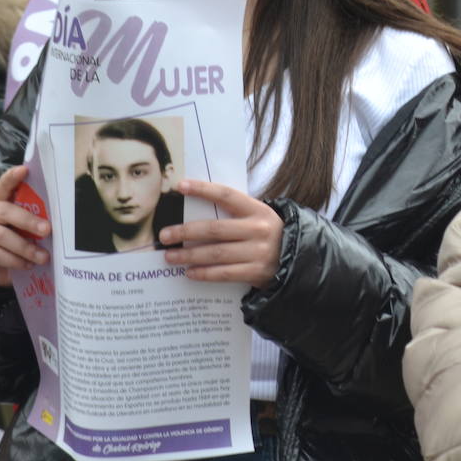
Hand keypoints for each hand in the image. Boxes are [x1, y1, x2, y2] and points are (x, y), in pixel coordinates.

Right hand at [0, 165, 49, 286]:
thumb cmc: (16, 238)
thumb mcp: (24, 226)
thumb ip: (33, 217)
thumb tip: (58, 218)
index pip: (3, 185)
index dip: (11, 177)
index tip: (24, 169)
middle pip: (4, 212)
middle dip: (28, 221)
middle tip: (47, 230)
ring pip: (1, 236)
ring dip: (25, 247)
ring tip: (43, 257)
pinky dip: (14, 260)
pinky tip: (27, 264)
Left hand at [161, 181, 282, 287]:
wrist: (296, 259)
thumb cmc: (267, 235)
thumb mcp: (257, 217)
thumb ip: (233, 214)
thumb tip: (193, 213)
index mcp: (257, 210)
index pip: (227, 195)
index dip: (203, 190)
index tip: (180, 186)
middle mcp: (259, 229)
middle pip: (215, 229)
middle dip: (185, 232)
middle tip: (164, 235)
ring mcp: (258, 252)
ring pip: (216, 253)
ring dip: (190, 255)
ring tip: (170, 257)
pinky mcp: (256, 272)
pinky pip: (225, 273)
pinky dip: (205, 273)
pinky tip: (189, 272)